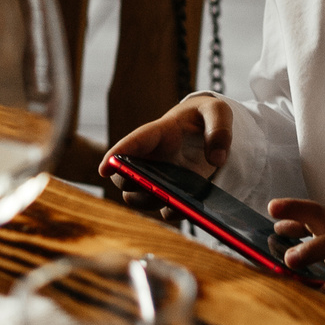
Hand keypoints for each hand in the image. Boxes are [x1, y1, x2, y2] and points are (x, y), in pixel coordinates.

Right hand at [102, 94, 233, 215]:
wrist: (209, 129)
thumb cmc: (206, 116)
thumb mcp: (219, 111)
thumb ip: (220, 130)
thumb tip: (216, 159)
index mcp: (160, 132)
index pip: (133, 142)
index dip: (115, 155)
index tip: (104, 169)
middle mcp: (152, 157)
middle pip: (124, 176)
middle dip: (131, 184)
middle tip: (155, 186)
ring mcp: (159, 177)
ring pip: (138, 198)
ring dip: (150, 202)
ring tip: (175, 198)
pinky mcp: (172, 192)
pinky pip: (165, 211)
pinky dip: (173, 213)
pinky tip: (189, 209)